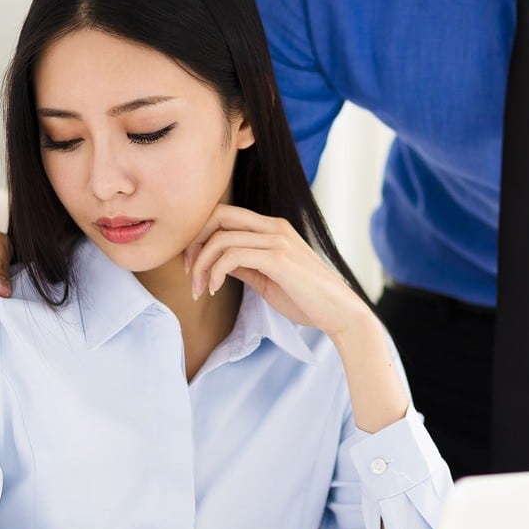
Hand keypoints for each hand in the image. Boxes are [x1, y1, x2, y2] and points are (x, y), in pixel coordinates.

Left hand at [184, 206, 370, 338]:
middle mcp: (274, 226)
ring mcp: (277, 240)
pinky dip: (215, 272)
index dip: (200, 236)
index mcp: (273, 227)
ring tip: (200, 289)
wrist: (340, 313)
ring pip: (221, 238)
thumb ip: (244, 265)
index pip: (224, 215)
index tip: (192, 265)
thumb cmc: (306, 299)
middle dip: (194, 242)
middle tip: (188, 272)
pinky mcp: (278, 258)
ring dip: (201, 265)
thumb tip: (216, 262)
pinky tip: (214, 289)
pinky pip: (232, 255)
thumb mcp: (267, 278)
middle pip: (218, 215)